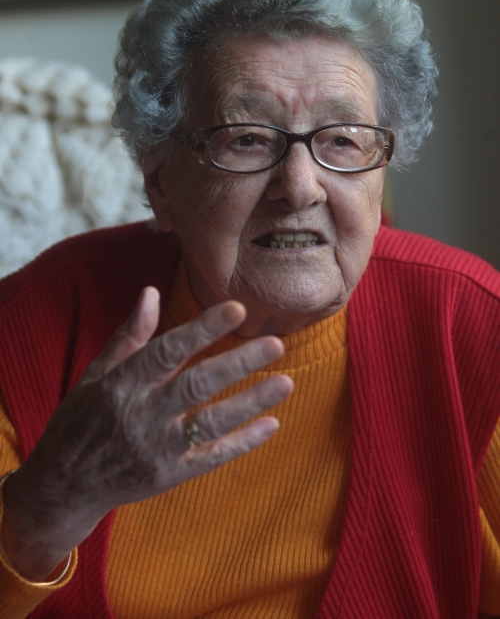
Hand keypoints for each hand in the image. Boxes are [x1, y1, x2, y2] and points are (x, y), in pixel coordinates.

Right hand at [1, 288, 292, 580]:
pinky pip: (211, 458)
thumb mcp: (96, 373)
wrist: (65, 485)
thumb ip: (129, 335)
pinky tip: (272, 425)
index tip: (236, 309)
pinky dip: (242, 442)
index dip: (202, 329)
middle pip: (196, 385)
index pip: (168, 350)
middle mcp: (142, 415)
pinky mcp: (170, 475)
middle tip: (276, 343)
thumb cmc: (82, 419)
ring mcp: (157, 448)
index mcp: (123, 384)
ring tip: (286, 382)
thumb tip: (151, 292)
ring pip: (210, 422)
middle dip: (238, 363)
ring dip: (250, 402)